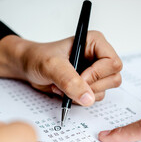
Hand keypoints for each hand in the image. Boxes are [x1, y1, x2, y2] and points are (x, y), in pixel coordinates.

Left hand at [0, 31, 121, 105]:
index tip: (81, 78)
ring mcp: (94, 72)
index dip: (98, 74)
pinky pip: (92, 98)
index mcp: (95, 43)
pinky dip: (77, 98)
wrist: (27, 67)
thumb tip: (88, 98)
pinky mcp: (88, 85)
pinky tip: (64, 90)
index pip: (113, 63)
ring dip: (81, 94)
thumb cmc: (37, 57)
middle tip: (70, 83)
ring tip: (63, 85)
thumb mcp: (52, 65)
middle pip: (113, 78)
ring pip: (103, 91)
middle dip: (90, 86)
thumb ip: (70, 80)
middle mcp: (98, 57)